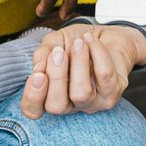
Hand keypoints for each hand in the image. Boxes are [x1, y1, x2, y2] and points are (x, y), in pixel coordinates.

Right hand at [22, 23, 145, 118]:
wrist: (105, 35)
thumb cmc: (75, 42)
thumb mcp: (53, 43)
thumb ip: (42, 54)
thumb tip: (38, 68)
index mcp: (50, 95)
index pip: (34, 110)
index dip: (33, 97)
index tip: (38, 75)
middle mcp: (70, 105)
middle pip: (57, 106)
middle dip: (56, 77)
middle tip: (58, 52)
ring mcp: (93, 103)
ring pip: (81, 93)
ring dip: (79, 63)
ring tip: (79, 43)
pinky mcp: (113, 93)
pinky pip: (104, 76)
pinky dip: (97, 53)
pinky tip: (91, 40)